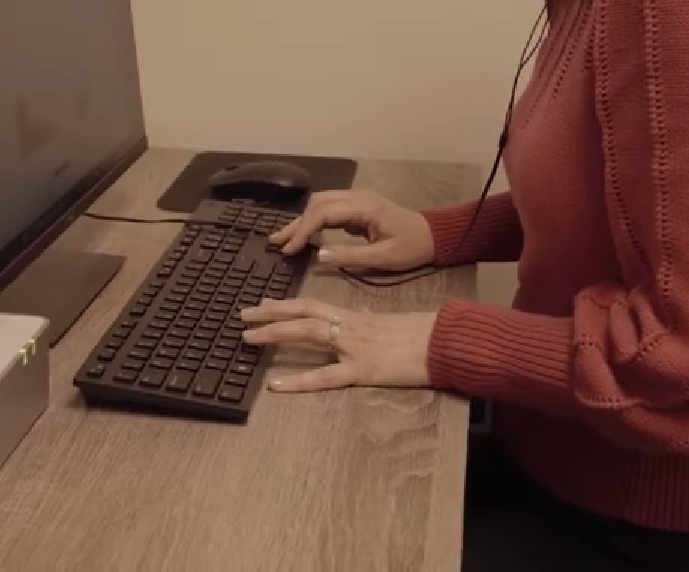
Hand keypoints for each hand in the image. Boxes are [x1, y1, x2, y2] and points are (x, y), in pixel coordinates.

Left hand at [239, 298, 436, 392]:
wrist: (444, 342)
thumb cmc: (423, 332)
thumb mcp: (394, 321)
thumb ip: (374, 319)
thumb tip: (365, 314)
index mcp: (356, 316)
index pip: (314, 305)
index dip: (287, 304)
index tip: (264, 304)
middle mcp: (350, 326)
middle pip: (303, 313)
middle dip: (271, 313)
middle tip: (244, 315)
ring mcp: (354, 347)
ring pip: (308, 334)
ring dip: (275, 333)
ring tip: (249, 338)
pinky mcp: (363, 370)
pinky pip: (325, 377)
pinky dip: (298, 381)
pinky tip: (276, 384)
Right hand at [268, 188, 435, 271]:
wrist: (434, 236)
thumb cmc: (412, 247)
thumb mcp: (384, 257)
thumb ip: (351, 256)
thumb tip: (318, 256)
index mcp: (364, 206)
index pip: (324, 213)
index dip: (303, 230)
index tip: (289, 249)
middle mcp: (358, 197)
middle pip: (318, 203)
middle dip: (297, 223)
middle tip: (276, 242)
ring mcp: (358, 200)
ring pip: (322, 204)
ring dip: (303, 220)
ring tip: (283, 238)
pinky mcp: (359, 207)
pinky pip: (330, 209)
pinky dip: (314, 220)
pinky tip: (304, 235)